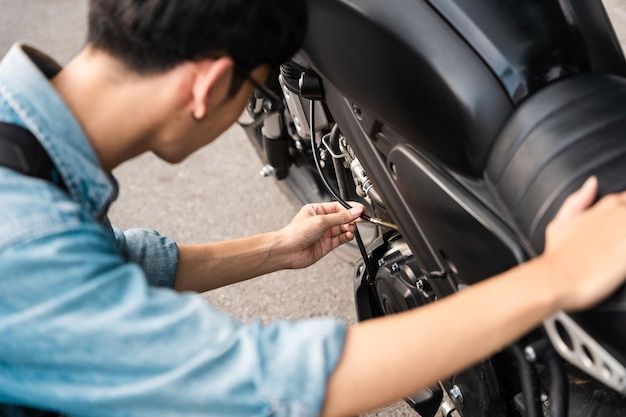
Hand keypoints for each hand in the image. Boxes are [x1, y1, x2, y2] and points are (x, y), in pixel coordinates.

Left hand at [278, 202, 363, 268]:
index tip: (361, 210)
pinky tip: (350, 234)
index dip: (351, 208)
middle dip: (352, 218)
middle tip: (362, 219)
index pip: (338, 206)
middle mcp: (321, 221)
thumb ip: (340, 217)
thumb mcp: (320, 221)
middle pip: (343, 217)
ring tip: (352, 228)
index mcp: (317, 210)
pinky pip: (341, 238)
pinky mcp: (327, 244)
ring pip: (343, 228)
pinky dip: (347, 236)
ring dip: (350, 228)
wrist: (287, 251)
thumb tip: (354, 211)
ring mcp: (324, 233)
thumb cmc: (295, 233)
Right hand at [543, 177, 625, 310]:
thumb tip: (592, 182)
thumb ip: (578, 201)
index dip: (625, 215)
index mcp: (607, 206)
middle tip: (619, 242)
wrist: (558, 279)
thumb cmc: (557, 256)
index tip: (619, 231)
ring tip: (620, 250)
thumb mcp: (560, 223)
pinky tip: (622, 262)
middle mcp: (622, 214)